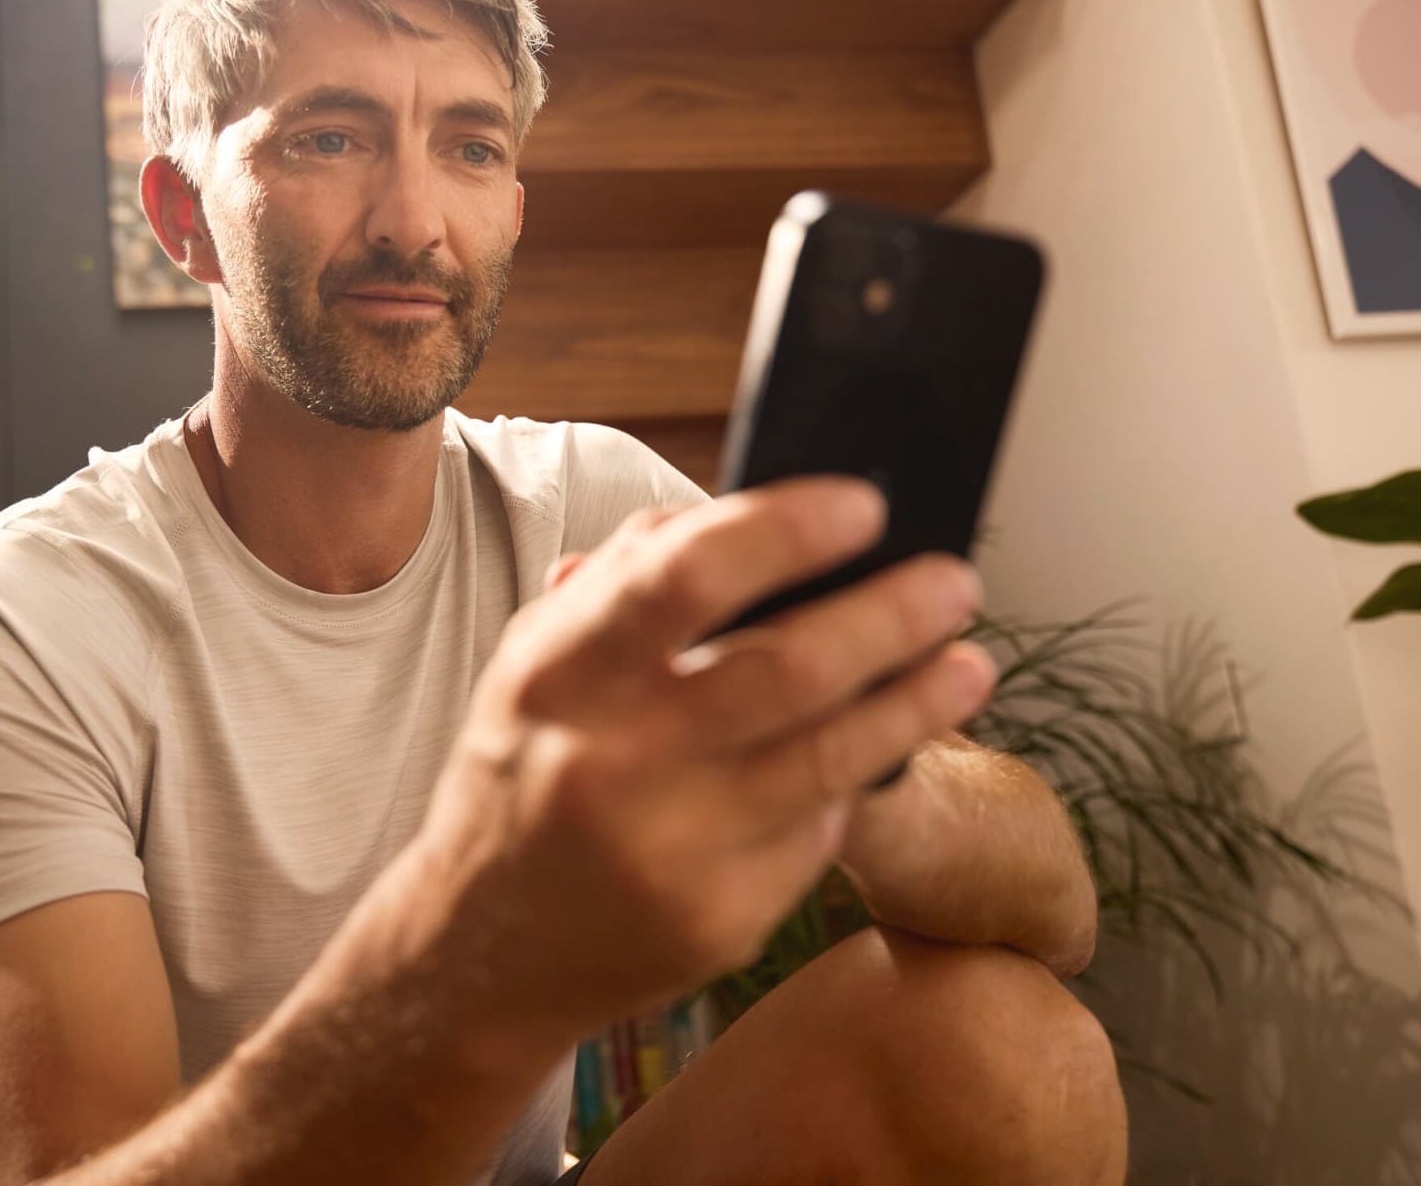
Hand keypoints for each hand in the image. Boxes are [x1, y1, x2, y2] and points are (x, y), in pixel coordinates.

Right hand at [398, 477, 996, 1037]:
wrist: (484, 946)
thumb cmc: (527, 772)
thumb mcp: (539, 661)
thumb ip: (629, 581)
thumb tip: (748, 513)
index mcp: (559, 674)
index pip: (684, 577)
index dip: (786, 531)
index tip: (863, 505)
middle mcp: (611, 761)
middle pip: (787, 669)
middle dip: (892, 615)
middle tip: (952, 581)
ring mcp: (668, 850)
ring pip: (831, 758)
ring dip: (918, 700)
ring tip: (968, 662)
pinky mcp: (720, 920)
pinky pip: (816, 832)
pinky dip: (848, 785)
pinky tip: (869, 755)